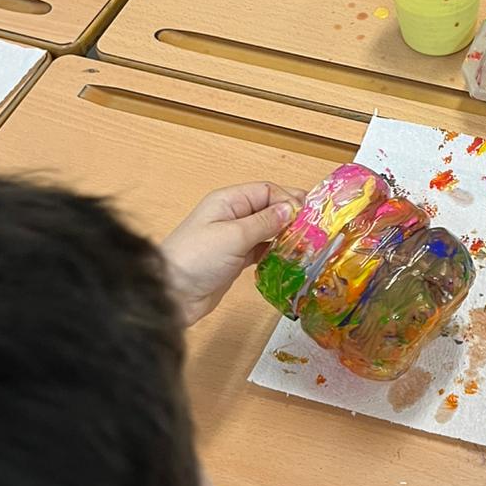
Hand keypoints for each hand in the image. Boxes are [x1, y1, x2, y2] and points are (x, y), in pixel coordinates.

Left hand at [160, 182, 304, 327]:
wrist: (172, 294)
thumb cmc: (195, 258)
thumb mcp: (233, 236)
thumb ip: (264, 222)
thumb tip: (290, 209)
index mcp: (228, 201)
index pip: (267, 191)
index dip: (288, 199)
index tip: (308, 215)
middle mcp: (231, 216)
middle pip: (269, 209)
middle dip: (291, 217)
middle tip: (314, 230)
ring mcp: (233, 238)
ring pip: (267, 230)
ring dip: (286, 236)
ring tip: (306, 245)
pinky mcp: (235, 260)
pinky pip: (262, 250)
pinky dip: (276, 252)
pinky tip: (289, 258)